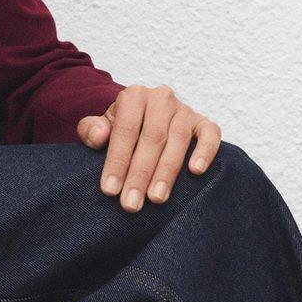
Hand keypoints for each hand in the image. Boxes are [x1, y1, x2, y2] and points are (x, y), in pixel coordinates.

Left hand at [77, 84, 221, 210]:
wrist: (147, 121)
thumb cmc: (122, 131)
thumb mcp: (102, 127)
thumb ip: (91, 130)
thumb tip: (98, 135)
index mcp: (133, 96)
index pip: (125, 130)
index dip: (117, 161)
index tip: (110, 190)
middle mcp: (161, 98)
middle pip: (152, 138)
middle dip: (140, 174)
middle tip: (131, 204)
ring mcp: (185, 110)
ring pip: (178, 139)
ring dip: (166, 172)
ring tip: (156, 199)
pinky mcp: (204, 122)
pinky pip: (210, 134)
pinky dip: (205, 151)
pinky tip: (196, 171)